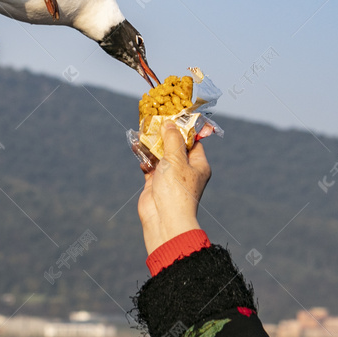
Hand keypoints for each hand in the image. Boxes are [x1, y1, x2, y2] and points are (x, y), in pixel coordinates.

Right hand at [136, 121, 210, 254]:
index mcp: (198, 164)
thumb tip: (169, 123)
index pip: (193, 142)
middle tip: (152, 122)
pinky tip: (139, 153)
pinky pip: (149, 167)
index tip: (171, 117)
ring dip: (151, 146)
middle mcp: (185, 170)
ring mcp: (170, 177)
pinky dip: (144, 160)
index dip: (182, 129)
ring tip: (141, 134)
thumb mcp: (176, 159)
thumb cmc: (176, 189)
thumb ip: (172, 139)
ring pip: (160, 156)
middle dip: (163, 136)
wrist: (164, 219)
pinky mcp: (155, 184)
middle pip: (174, 147)